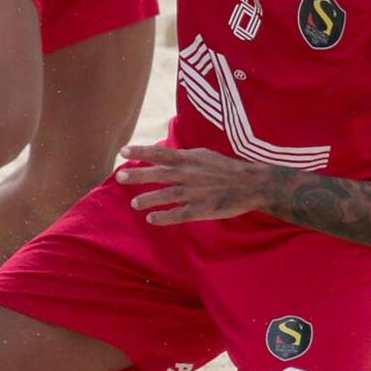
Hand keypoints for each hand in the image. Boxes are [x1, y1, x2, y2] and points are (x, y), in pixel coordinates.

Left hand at [116, 143, 268, 224]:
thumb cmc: (226, 168)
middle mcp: (190, 174)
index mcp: (190, 159)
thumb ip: (182, 156)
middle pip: (159, 173)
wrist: (251, 184)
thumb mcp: (203, 155)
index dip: (141, 152)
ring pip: (166, 195)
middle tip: (119, 177)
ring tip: (134, 203)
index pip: (160, 153)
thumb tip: (161, 154)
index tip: (123, 151)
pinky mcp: (201, 209)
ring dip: (148, 199)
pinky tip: (151, 218)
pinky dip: (164, 217)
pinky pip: (179, 214)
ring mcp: (195, 192)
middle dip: (138, 175)